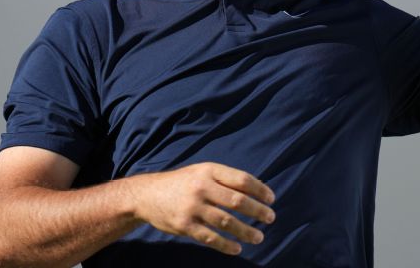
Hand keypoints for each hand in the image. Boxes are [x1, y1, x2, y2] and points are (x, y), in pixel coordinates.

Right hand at [130, 162, 275, 255]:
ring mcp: (193, 207)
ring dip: (245, 231)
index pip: (241, 179)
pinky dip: (226, 245)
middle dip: (257, 210)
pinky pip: (210, 238)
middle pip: (237, 200)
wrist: (148, 194)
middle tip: (271, 217)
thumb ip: (225, 178)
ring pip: (226, 222)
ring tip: (259, 236)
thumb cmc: (183, 182)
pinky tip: (237, 248)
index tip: (271, 198)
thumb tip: (257, 187)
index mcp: (209, 170)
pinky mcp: (184, 226)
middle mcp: (202, 187)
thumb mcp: (202, 171)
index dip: (259, 189)